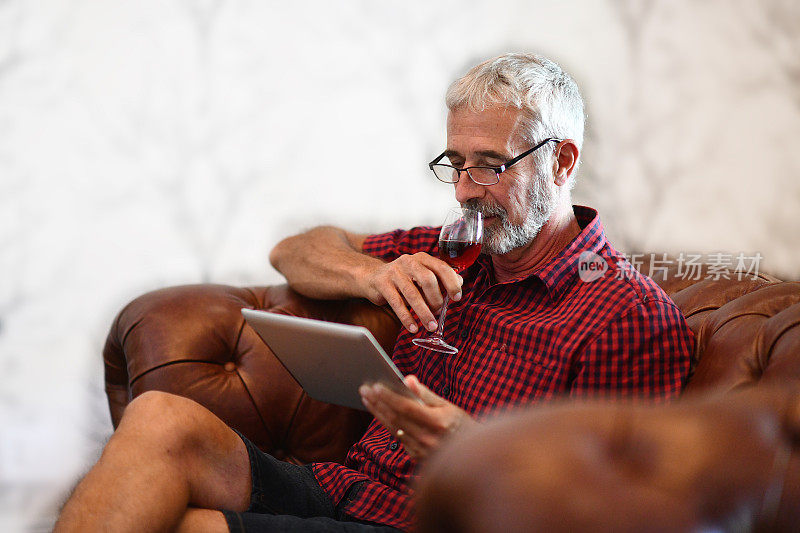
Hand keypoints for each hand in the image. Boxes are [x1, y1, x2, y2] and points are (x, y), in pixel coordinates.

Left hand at [359, 375, 475, 459]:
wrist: (472, 454)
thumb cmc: (460, 424)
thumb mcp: (447, 405)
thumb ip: (425, 394)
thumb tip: (408, 379)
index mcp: (437, 423)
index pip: (406, 407)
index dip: (389, 396)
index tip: (375, 386)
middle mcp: (427, 438)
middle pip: (395, 418)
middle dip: (377, 402)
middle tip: (364, 389)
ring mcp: (421, 450)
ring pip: (393, 428)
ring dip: (377, 412)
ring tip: (367, 398)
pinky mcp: (416, 457)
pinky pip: (398, 438)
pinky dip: (387, 424)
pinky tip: (379, 412)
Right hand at [361, 253, 462, 333]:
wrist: (372, 276)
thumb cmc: (403, 278)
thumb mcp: (421, 276)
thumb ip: (439, 279)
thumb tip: (459, 283)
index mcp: (422, 259)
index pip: (441, 267)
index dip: (451, 283)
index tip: (457, 298)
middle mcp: (409, 262)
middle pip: (427, 279)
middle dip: (436, 299)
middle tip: (439, 312)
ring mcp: (394, 272)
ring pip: (412, 293)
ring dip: (423, 312)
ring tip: (430, 326)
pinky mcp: (382, 283)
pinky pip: (397, 303)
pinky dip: (406, 317)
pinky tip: (413, 327)